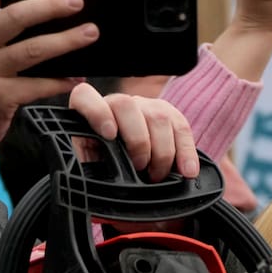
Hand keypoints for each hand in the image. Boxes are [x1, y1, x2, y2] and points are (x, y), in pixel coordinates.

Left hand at [68, 82, 197, 180]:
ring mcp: (144, 107)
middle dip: (137, 141)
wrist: (123, 172)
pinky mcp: (169, 116)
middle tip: (140, 168)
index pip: (85, 96)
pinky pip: (181, 128)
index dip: (97, 112)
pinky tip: (187, 172)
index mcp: (89, 114)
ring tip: (157, 176)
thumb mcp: (89, 170)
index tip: (109, 135)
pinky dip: (186, 152)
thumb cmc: (102, 171)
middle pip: (128, 106)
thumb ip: (83, 166)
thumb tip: (89, 172)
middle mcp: (117, 105)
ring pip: (158, 117)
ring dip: (162, 152)